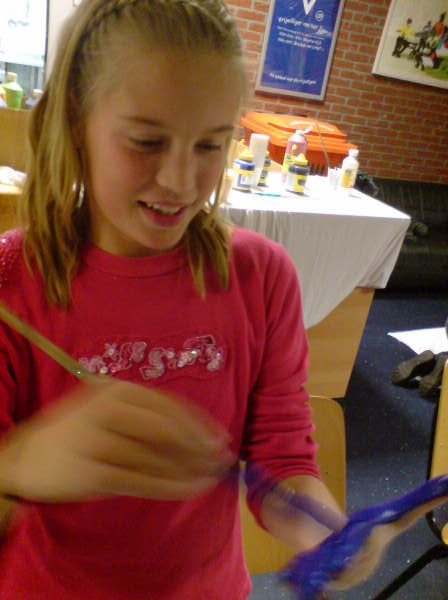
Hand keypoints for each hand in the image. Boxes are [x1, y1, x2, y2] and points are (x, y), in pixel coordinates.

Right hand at [0, 380, 233, 501]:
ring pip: (153, 457)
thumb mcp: (110, 411)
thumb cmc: (79, 432)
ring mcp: (96, 440)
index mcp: (116, 390)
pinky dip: (167, 486)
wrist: (28, 457)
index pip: (167, 404)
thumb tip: (198, 436)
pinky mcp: (89, 472)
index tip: (220, 438)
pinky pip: (138, 480)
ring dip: (187, 470)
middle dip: (197, 446)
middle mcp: (106, 409)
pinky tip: (186, 490)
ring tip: (209, 479)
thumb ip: (146, 417)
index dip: (198, 422)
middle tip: (220, 461)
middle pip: (163, 429)